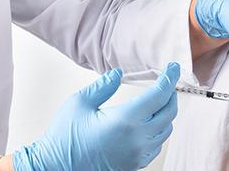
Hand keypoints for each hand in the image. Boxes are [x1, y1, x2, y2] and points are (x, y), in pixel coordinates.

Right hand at [12, 63, 179, 170]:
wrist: (54, 169)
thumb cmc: (64, 137)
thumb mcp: (79, 103)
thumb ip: (103, 86)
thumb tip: (118, 74)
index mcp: (126, 120)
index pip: (159, 95)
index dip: (170, 78)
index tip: (174, 67)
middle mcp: (138, 139)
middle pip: (169, 112)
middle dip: (171, 93)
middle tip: (167, 80)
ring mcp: (138, 154)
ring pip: (166, 129)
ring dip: (166, 111)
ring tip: (158, 99)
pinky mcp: (135, 165)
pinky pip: (158, 144)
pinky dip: (160, 129)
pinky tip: (149, 121)